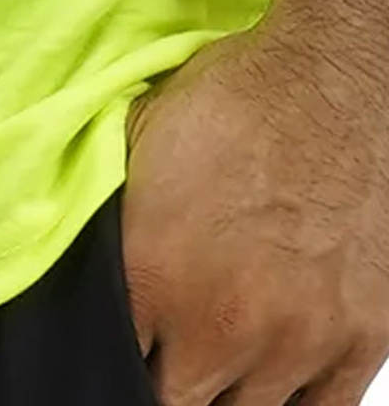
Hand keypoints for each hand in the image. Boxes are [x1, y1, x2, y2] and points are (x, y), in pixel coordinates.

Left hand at [123, 18, 388, 405]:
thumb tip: (92, 255)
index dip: (116, 353)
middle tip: (168, 350)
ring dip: (226, 391)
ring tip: (220, 355)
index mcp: (154, 275)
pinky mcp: (360, 339)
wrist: (327, 79)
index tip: (127, 340)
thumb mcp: (136, 146)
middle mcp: (221, 323)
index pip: (114, 360)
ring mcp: (296, 340)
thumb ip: (112, 219)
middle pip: (176, 401)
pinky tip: (273, 377)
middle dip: (165, 379)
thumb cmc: (232, 102)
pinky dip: (292, 402)